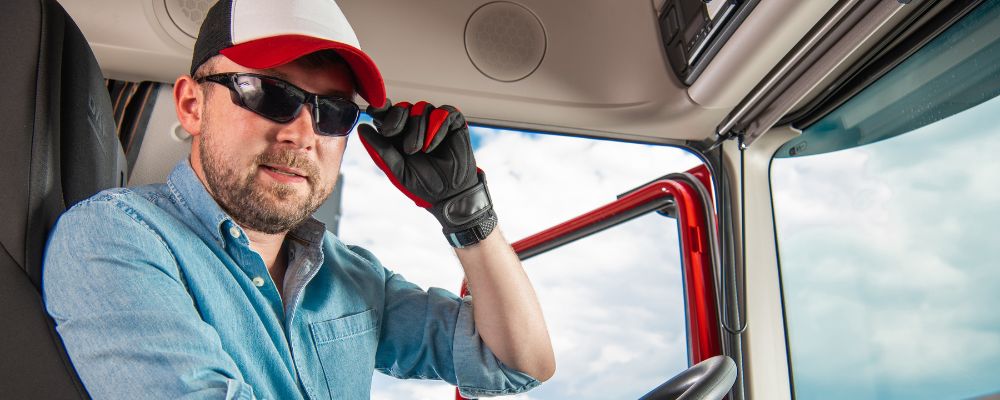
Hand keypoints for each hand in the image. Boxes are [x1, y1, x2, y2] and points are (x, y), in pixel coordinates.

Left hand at [358, 100, 495, 241]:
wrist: (449, 193)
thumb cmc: (423, 183)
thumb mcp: (396, 168)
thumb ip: (380, 149)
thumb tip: (361, 128)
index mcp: (399, 134)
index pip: (388, 113)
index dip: (380, 108)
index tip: (374, 111)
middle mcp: (416, 125)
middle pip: (402, 106)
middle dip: (395, 118)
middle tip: (390, 133)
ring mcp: (435, 122)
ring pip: (422, 108)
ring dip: (417, 129)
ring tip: (420, 150)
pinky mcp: (454, 122)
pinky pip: (443, 112)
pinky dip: (437, 127)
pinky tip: (432, 146)